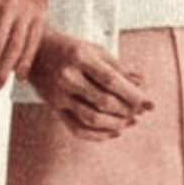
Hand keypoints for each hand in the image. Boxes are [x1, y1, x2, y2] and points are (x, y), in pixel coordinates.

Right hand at [27, 31, 152, 140]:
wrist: (34, 53)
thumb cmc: (69, 49)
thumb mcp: (94, 49)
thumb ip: (118, 66)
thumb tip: (141, 81)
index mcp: (80, 57)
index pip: (111, 80)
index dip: (132, 94)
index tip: (148, 103)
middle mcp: (68, 77)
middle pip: (103, 101)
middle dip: (127, 110)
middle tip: (140, 113)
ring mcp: (59, 95)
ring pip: (91, 118)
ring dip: (115, 124)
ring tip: (129, 122)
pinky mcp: (54, 108)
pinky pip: (77, 129)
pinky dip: (98, 135)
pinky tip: (113, 133)